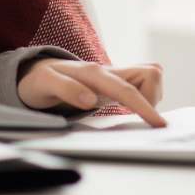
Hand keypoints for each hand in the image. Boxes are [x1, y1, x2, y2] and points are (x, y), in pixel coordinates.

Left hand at [17, 59, 166, 127]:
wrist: (35, 72)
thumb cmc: (40, 80)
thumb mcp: (45, 84)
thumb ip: (66, 89)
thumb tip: (91, 100)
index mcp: (93, 73)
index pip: (127, 89)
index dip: (145, 107)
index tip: (159, 124)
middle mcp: (108, 71)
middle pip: (151, 73)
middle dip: (153, 98)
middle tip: (135, 116)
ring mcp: (113, 76)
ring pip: (150, 77)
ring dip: (149, 96)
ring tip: (128, 111)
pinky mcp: (115, 82)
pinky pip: (142, 85)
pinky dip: (144, 97)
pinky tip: (128, 108)